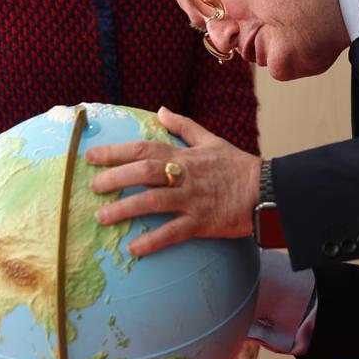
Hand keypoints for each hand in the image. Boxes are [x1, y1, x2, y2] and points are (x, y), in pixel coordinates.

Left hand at [87, 106, 260, 256]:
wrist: (267, 189)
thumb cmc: (237, 166)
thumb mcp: (211, 140)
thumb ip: (183, 127)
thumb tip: (161, 110)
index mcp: (184, 156)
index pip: (144, 149)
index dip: (116, 152)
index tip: (91, 157)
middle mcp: (184, 176)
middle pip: (144, 173)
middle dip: (116, 178)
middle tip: (93, 187)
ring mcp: (192, 200)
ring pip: (154, 203)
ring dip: (126, 209)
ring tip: (103, 218)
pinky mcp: (202, 222)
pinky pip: (174, 232)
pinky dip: (153, 241)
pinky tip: (134, 249)